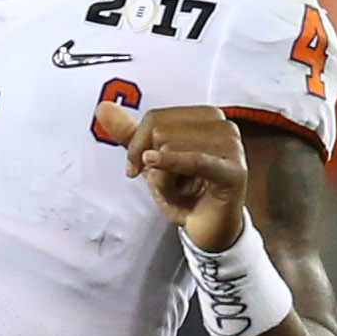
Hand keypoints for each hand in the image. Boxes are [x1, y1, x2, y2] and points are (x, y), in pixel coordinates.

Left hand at [94, 97, 249, 252]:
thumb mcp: (153, 161)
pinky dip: (170, 162)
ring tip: (180, 192)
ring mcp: (231, 147)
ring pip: (170, 148)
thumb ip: (131, 134)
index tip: (135, 168)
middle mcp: (223, 125)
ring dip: (163, 180)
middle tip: (167, 184)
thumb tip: (104, 107)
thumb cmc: (186, 192)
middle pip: (161, 130)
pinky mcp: (232, 171)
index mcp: (205, 117)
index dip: (137, 144)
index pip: (156, 118)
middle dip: (152, 164)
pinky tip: (153, 162)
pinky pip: (193, 160)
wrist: (209, 228)